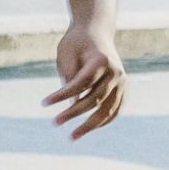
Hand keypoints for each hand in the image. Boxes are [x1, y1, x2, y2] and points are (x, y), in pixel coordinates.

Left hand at [45, 23, 125, 138]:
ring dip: (90, 125)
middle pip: (95, 99)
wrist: (95, 32)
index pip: (81, 83)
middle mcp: (116, 73)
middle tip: (55, 123)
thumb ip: (69, 78)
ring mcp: (122, 82)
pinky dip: (103, 121)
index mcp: (101, 61)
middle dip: (73, 113)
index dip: (62, 95)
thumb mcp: (66, 54)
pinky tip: (87, 129)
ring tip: (72, 136)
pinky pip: (115, 110)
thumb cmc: (76, 44)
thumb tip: (71, 105)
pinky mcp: (123, 89)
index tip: (44, 103)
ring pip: (108, 109)